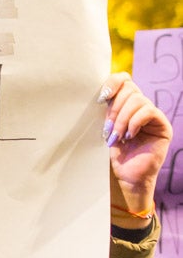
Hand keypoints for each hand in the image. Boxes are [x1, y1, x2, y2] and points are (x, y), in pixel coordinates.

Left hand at [100, 72, 172, 226]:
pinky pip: (149, 111)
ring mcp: (152, 115)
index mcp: (125, 103)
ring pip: (138, 100)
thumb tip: (94, 92)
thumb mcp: (103, 128)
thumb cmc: (111, 155)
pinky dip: (134, 122)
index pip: (123, 79)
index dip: (112, 83)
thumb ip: (104, 110)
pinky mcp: (162, 126)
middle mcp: (140, 106)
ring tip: (115, 137)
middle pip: (129, 88)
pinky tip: (128, 136)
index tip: (100, 99)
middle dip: (114, 109)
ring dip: (122, 119)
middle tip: (107, 130)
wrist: (123, 177)